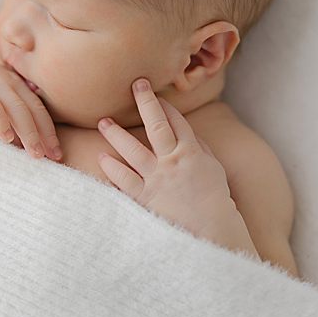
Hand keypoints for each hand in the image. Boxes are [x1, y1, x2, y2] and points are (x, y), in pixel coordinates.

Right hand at [0, 51, 60, 160]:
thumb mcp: (2, 99)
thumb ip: (16, 116)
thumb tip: (30, 145)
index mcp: (20, 87)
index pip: (40, 111)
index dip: (50, 132)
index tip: (57, 153)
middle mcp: (11, 85)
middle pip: (33, 111)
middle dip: (44, 135)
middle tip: (52, 157)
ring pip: (17, 109)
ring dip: (28, 133)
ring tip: (35, 153)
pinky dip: (1, 122)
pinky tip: (6, 138)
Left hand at [96, 78, 248, 250]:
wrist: (213, 231)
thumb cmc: (215, 202)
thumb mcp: (213, 170)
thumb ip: (199, 150)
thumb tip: (187, 132)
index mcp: (193, 154)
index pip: (178, 122)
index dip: (166, 107)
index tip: (156, 95)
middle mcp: (173, 161)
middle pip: (156, 125)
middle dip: (146, 102)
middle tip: (135, 84)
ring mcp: (157, 178)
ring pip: (132, 149)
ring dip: (116, 133)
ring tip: (102, 121)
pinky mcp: (145, 196)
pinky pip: (124, 178)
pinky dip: (111, 167)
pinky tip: (101, 157)